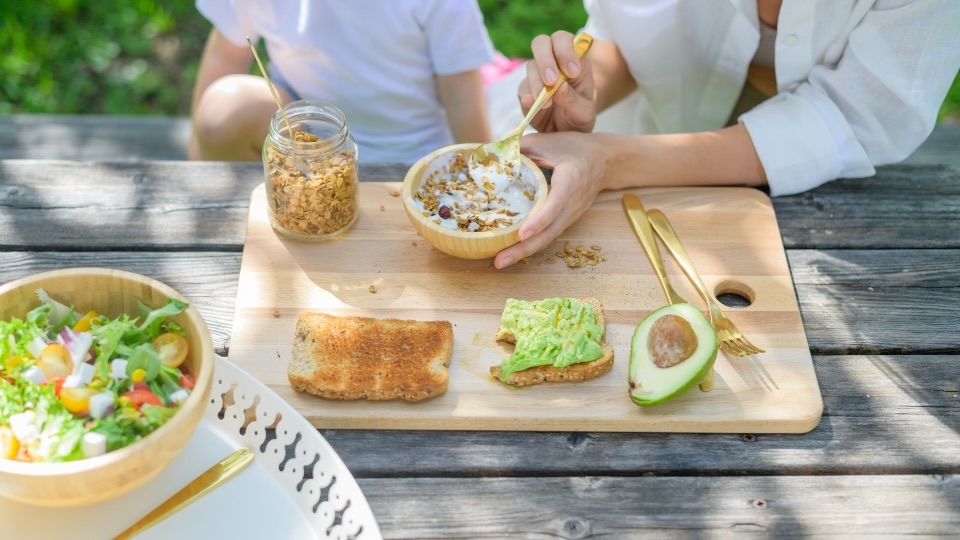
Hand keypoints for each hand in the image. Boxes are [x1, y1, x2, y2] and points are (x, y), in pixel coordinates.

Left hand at [494, 132, 606, 268]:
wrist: (604, 160)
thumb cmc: (574, 148)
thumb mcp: (548, 141)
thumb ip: (521, 149)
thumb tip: (491, 156)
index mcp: (570, 181)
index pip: (555, 205)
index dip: (539, 221)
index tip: (522, 234)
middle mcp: (571, 204)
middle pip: (549, 232)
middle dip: (524, 249)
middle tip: (500, 261)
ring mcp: (570, 216)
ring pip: (548, 238)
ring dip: (524, 252)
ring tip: (500, 261)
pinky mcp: (565, 220)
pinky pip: (548, 235)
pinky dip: (530, 246)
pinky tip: (512, 252)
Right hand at [519, 30, 596, 133]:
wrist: (566, 131)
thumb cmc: (579, 115)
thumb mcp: (584, 112)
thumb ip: (573, 99)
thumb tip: (556, 88)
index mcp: (574, 58)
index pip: (565, 40)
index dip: (565, 51)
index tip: (572, 73)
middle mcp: (553, 61)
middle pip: (542, 43)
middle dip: (545, 60)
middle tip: (551, 81)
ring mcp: (537, 74)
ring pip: (531, 65)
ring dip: (537, 81)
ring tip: (547, 103)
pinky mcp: (525, 90)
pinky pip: (522, 88)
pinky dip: (527, 95)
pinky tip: (534, 105)